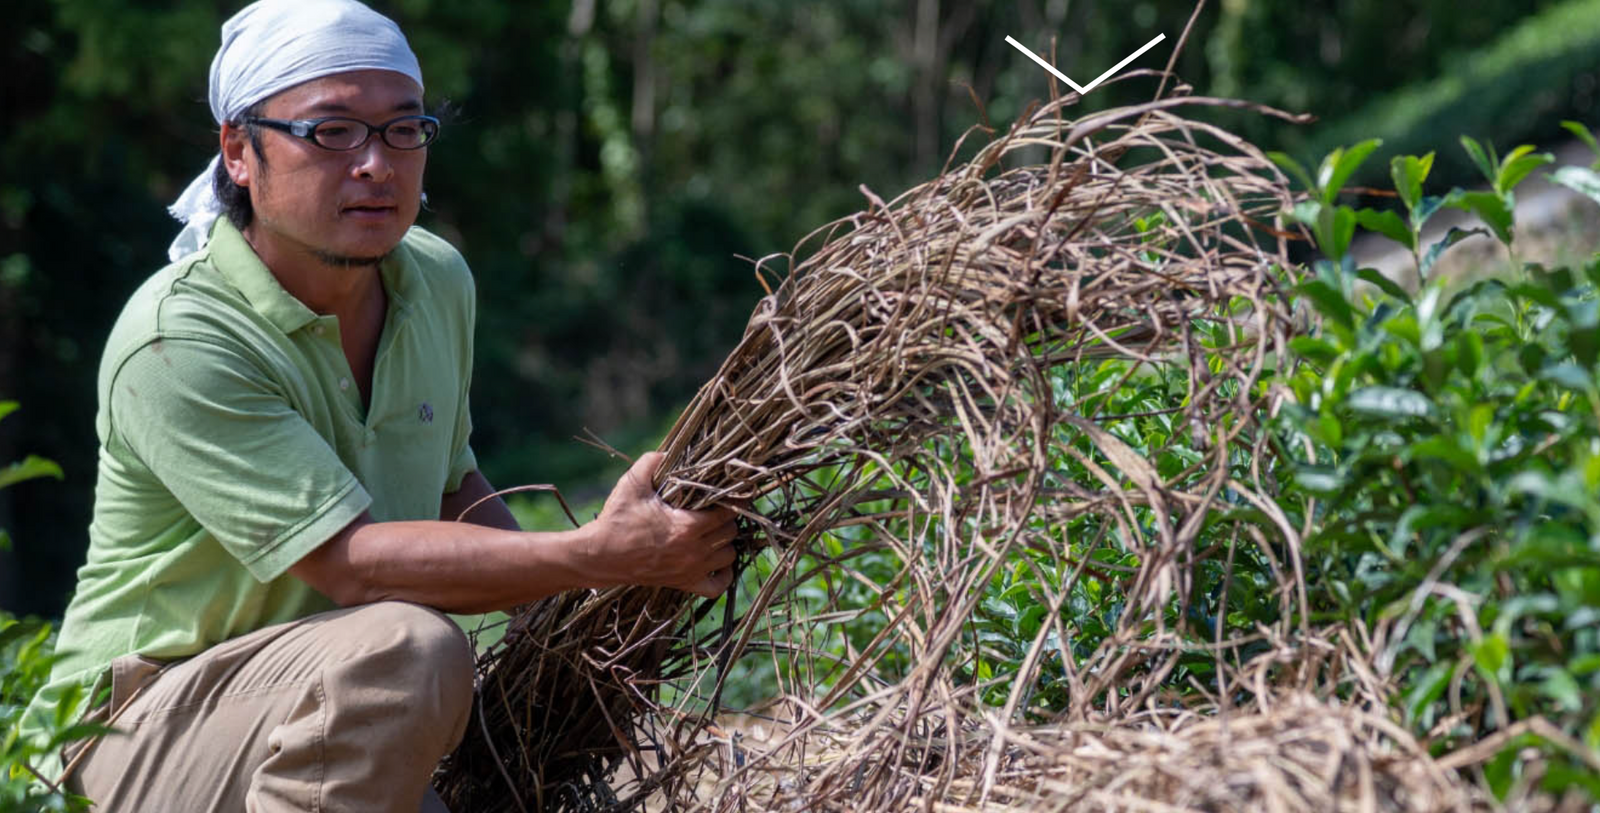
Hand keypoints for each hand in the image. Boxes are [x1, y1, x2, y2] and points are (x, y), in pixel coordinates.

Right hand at [589, 452, 738, 597]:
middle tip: (717, 507)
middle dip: (728, 519)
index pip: (727, 512)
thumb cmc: (616, 520)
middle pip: (730, 533)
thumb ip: (652, 462)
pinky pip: (717, 588)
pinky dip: (723, 575)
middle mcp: (693, 551)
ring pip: (729, 557)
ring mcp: (690, 570)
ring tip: (715, 530)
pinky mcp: (683, 584)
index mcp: (687, 526)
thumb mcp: (632, 484)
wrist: (598, 557)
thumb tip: (668, 451)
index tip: (728, 492)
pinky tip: (716, 561)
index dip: (731, 500)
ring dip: (726, 543)